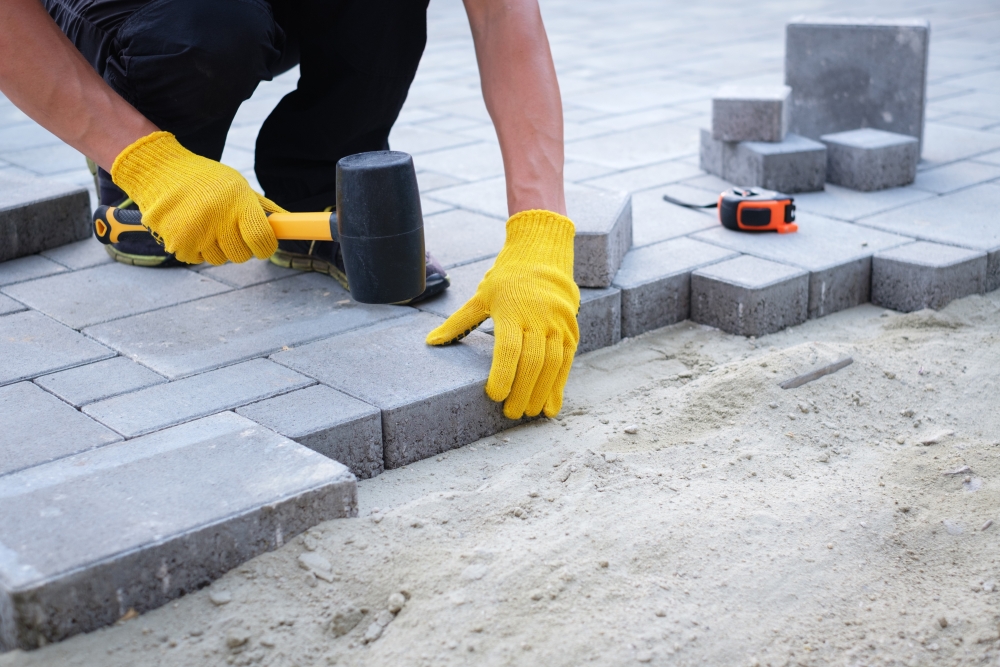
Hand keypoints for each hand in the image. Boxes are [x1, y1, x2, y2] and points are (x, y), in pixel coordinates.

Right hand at [111, 131, 280, 264]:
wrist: (159, 171)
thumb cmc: (205, 179)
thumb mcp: (238, 185)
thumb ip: (263, 207)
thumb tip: (289, 223)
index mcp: (237, 202)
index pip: (262, 239)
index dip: (266, 246)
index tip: (263, 244)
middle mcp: (218, 219)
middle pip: (242, 255)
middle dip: (241, 247)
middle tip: (229, 229)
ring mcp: (196, 234)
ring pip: (220, 259)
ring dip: (217, 247)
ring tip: (206, 223)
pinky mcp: (178, 244)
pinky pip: (198, 259)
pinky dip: (196, 249)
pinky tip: (190, 228)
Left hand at [426, 210, 579, 418]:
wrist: (545, 254)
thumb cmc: (507, 277)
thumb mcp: (481, 296)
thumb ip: (458, 322)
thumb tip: (430, 342)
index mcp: (511, 310)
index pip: (508, 349)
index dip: (502, 375)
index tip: (494, 396)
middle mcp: (538, 318)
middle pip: (532, 362)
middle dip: (522, 391)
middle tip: (510, 414)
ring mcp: (558, 324)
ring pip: (552, 365)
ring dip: (541, 393)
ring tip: (529, 413)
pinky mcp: (571, 330)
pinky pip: (566, 362)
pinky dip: (559, 386)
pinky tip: (550, 406)